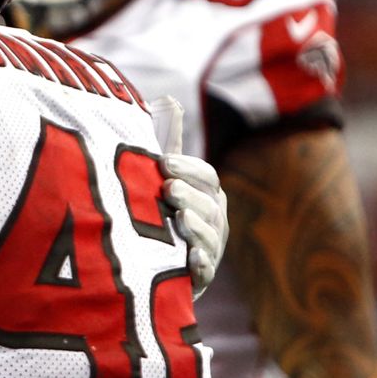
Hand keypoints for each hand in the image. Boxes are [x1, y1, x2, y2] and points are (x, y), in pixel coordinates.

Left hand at [154, 96, 227, 297]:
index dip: (188, 168)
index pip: (207, 176)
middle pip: (209, 204)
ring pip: (210, 235)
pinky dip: (200, 263)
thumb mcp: (169, 179)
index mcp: (209, 194)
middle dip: (190, 194)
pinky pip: (206, 270)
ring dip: (196, 225)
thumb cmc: (165, 215)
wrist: (161, 267)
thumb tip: (168, 100)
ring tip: (179, 216)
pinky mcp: (201, 277)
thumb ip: (171, 146)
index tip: (162, 162)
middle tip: (167, 188)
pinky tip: (191, 257)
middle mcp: (215, 220)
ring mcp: (211, 249)